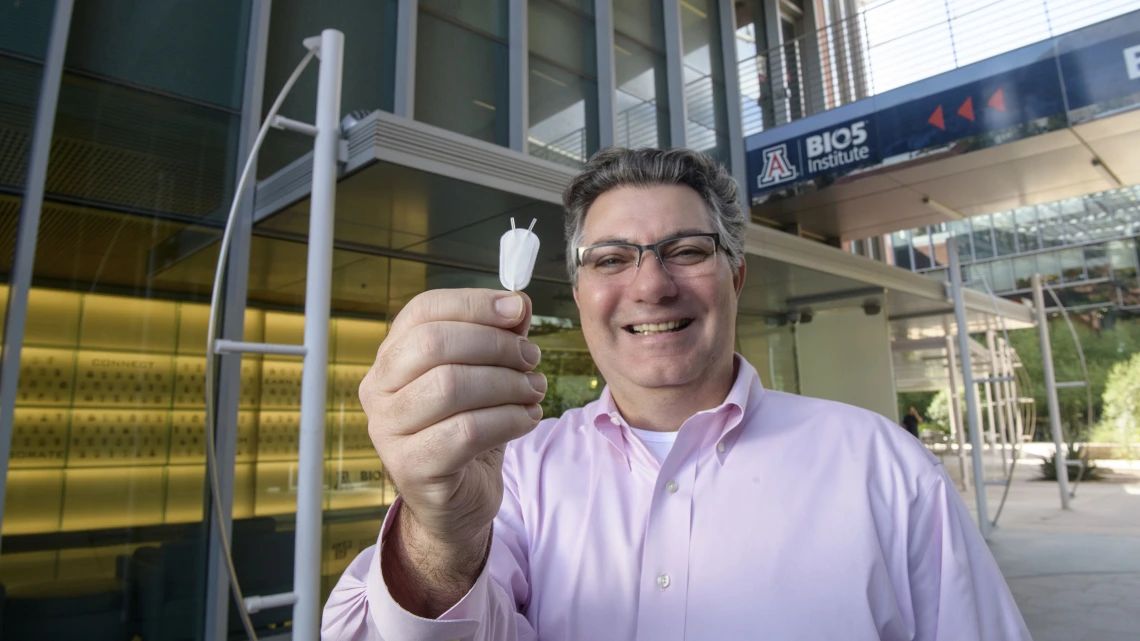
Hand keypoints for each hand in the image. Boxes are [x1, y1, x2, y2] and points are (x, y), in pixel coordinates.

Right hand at [359, 289, 544, 612]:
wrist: (456, 502)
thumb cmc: (466, 432)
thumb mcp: (484, 376)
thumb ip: (497, 337)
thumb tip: (517, 303)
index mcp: (390, 358)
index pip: (422, 311)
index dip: (473, 303)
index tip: (517, 310)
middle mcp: (379, 391)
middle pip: (433, 343)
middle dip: (494, 344)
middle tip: (531, 358)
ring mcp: (389, 432)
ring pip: (450, 385)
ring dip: (506, 383)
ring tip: (534, 390)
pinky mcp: (412, 468)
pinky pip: (466, 431)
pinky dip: (507, 419)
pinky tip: (526, 419)